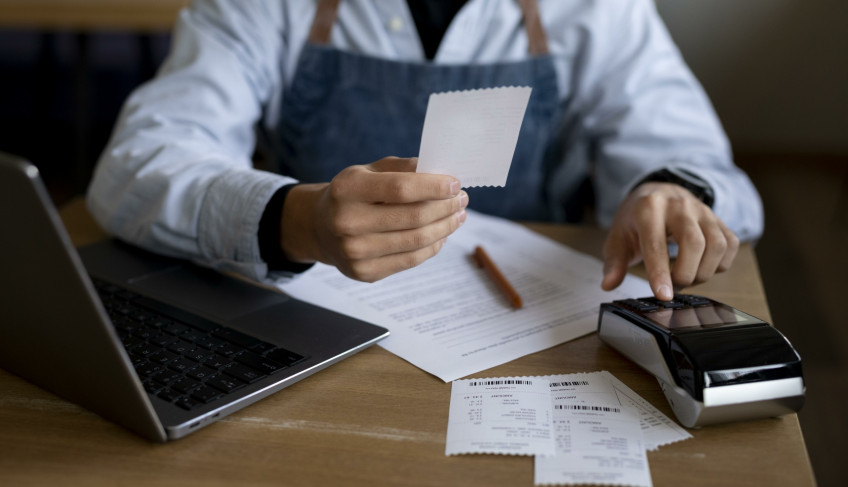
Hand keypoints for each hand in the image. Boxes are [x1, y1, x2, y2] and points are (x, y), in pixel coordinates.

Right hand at [279, 157, 467, 281]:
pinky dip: (433, 246)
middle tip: (462, 199)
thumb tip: (441, 174)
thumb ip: (402, 169)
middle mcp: (347, 222)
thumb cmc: (352, 194)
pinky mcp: (364, 272)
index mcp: (347, 189)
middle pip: (413, 217)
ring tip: (458, 216)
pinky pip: (411, 260)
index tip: (455, 183)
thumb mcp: (369, 171)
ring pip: (416, 240)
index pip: (401, 188)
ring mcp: (354, 251)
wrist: (320, 227)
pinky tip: (442, 234)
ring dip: (445, 227)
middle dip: (445, 207)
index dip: (433, 187)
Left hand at [601, 182, 738, 299]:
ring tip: (686, 278)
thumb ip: (614, 263)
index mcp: (648, 208)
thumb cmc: (636, 219)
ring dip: (704, 271)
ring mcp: (702, 210)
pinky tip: (702, 267)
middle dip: (686, 274)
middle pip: (694, 243)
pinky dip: (720, 264)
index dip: (661, 272)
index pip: (656, 243)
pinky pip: (730, 244)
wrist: (658, 192)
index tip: (664, 296)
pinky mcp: (718, 218)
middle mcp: (679, 205)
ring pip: (717, 245)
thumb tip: (608, 284)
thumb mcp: (618, 238)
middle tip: (673, 287)